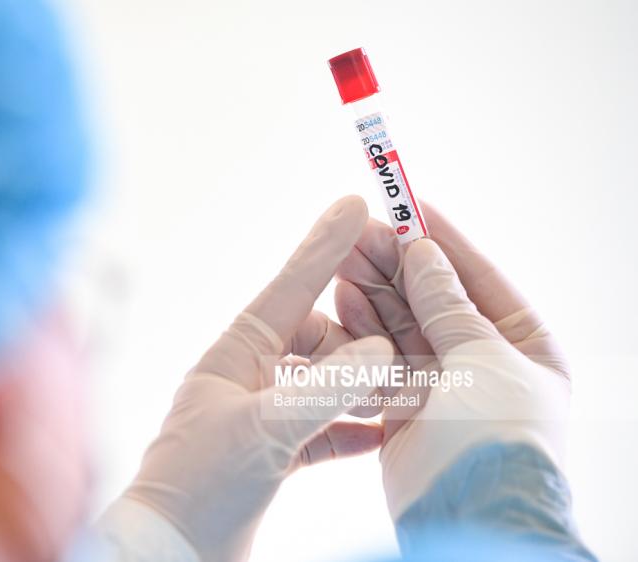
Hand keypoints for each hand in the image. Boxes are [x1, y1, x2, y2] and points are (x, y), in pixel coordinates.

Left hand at [122, 196, 392, 561]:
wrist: (171, 553)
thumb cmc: (199, 486)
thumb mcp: (265, 428)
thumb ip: (327, 388)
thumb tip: (383, 354)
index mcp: (235, 353)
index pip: (291, 286)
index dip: (326, 246)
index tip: (357, 204)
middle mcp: (249, 376)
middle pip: (319, 338)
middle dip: (361, 341)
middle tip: (405, 342)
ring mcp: (262, 415)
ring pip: (326, 384)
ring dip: (363, 388)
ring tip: (406, 390)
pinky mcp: (274, 455)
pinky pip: (325, 429)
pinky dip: (353, 429)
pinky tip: (384, 433)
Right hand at [334, 203, 569, 519]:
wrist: (471, 520)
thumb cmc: (497, 441)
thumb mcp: (484, 360)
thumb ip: (447, 305)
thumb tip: (424, 253)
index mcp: (523, 345)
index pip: (478, 278)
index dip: (442, 240)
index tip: (407, 204)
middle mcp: (483, 361)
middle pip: (432, 298)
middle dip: (396, 264)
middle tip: (357, 229)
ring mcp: (441, 385)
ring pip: (401, 325)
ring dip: (374, 290)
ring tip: (342, 256)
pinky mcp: (403, 408)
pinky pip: (379, 357)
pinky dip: (361, 331)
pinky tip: (342, 300)